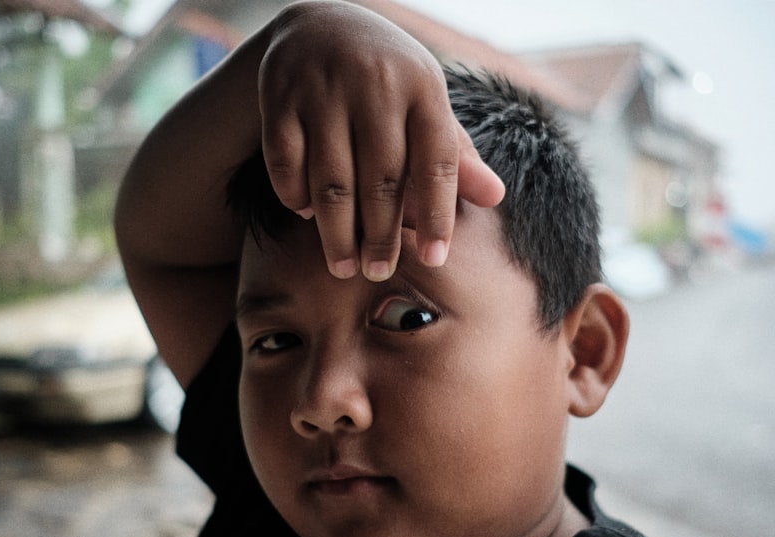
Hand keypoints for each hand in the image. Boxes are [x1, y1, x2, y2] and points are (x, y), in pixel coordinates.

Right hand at [259, 1, 503, 280]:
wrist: (321, 25)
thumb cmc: (388, 82)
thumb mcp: (426, 105)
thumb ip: (456, 154)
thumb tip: (495, 197)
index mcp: (423, 88)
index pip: (437, 162)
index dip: (436, 216)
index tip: (434, 259)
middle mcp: (376, 84)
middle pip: (381, 180)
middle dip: (381, 236)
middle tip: (378, 273)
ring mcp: (324, 89)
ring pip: (331, 180)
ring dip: (336, 232)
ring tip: (344, 266)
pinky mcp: (279, 97)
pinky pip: (286, 163)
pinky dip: (295, 197)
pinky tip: (308, 216)